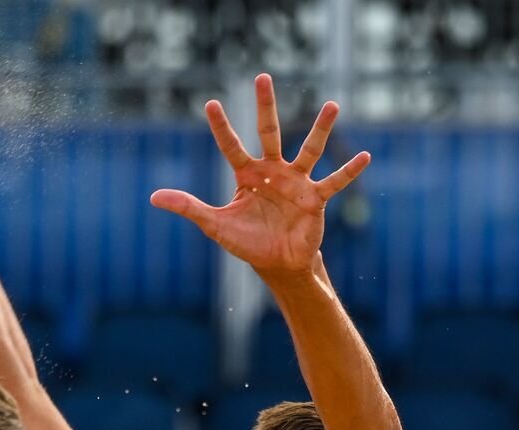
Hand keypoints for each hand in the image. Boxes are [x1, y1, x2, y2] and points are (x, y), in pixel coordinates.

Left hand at [150, 74, 369, 277]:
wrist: (277, 263)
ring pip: (308, 149)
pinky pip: (334, 182)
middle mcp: (272, 171)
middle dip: (265, 106)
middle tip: (262, 77)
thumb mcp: (214, 224)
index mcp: (247, 174)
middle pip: (268, 132)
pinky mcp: (315, 199)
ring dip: (320, 129)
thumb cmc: (247, 241)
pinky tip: (365, 157)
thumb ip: (188, 207)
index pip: (230, 145)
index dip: (221, 126)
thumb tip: (153, 197)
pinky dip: (349, 171)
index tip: (210, 103)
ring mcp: (296, 182)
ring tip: (332, 106)